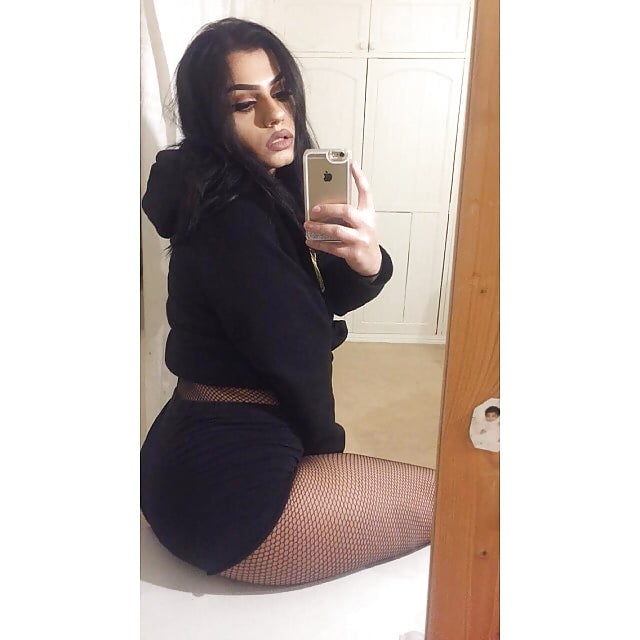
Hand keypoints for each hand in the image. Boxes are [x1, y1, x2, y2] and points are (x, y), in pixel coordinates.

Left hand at [303, 160, 381, 276]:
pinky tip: (310, 241)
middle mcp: (366, 224)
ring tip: (307, 225)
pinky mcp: (352, 253)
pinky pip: (332, 247)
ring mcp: (360, 239)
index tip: (351, 164)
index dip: (359, 177)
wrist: (372, 262)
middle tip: (314, 209)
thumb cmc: (363, 238)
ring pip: (336, 230)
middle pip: (346, 211)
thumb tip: (324, 202)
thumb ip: (349, 211)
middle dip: (327, 208)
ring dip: (319, 227)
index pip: (366, 191)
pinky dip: (318, 244)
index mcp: (368, 213)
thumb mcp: (362, 221)